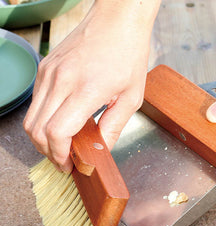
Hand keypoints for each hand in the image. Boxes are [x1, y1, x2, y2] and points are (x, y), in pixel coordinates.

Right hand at [24, 0, 160, 171]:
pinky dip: (43, 119)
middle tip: (65, 159)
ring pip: (31, 118)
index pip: (56, 132)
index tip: (68, 164)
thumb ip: (114, 126)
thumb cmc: (128, 54)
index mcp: (85, 90)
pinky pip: (36, 102)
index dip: (59, 155)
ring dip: (43, 138)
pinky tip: (61, 122)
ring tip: (63, 144)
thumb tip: (101, 148)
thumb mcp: (131, 97)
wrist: (117, 19)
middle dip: (49, 152)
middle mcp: (60, 80)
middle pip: (37, 130)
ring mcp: (49, 72)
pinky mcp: (45, 67)